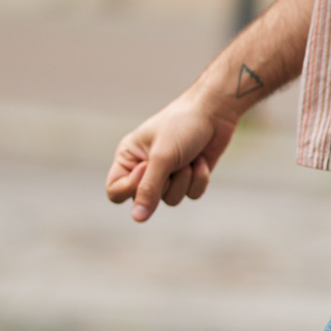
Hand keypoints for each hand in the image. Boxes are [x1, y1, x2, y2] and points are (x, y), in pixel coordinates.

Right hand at [106, 92, 235, 222]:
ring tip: (189, 157)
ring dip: (184, 179)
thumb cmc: (182, 126)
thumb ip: (148, 188)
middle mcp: (144, 169)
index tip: (147, 169)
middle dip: (165, 182)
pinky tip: (200, 159)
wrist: (214, 112)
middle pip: (146, 200)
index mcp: (128, 158)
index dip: (131, 188)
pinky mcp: (188, 178)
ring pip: (171, 200)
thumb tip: (137, 218)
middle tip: (173, 159)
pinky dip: (199, 178)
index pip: (115, 191)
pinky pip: (192, 194)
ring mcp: (167, 175)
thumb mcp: (162, 157)